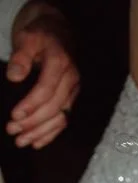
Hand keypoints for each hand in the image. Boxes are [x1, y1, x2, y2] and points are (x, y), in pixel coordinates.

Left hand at [5, 6, 78, 149]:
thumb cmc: (40, 35)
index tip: (14, 116)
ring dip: (40, 132)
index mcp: (60, 63)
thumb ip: (20, 56)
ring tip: (21, 141)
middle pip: (53, 108)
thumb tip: (14, 77)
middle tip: (12, 131)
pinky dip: (50, 134)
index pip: (46, 90)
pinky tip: (36, 143)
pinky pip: (63, 121)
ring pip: (59, 118)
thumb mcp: (27, 37)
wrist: (59, 33)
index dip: (30, 105)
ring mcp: (73, 92)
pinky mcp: (71, 100)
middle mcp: (71, 80)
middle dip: (32, 122)